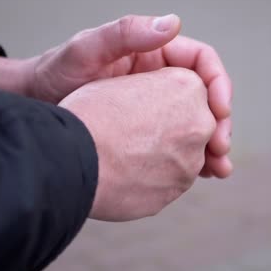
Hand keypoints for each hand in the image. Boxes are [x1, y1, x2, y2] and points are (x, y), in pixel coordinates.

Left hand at [0, 14, 232, 177]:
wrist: (32, 108)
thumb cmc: (54, 74)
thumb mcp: (86, 49)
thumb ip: (125, 33)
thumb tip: (173, 23)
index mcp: (154, 55)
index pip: (201, 62)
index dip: (217, 83)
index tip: (220, 108)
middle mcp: (159, 80)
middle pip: (204, 96)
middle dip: (219, 120)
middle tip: (221, 147)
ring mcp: (153, 109)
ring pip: (195, 122)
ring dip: (211, 145)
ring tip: (219, 169)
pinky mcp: (146, 133)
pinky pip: (177, 142)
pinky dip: (192, 157)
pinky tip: (201, 176)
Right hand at [59, 68, 216, 220]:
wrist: (71, 160)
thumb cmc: (89, 115)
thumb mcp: (126, 80)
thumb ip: (157, 87)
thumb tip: (161, 103)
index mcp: (187, 86)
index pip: (189, 89)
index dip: (164, 95)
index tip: (146, 105)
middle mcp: (200, 123)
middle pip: (193, 122)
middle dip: (172, 126)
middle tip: (136, 130)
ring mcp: (191, 161)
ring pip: (184, 154)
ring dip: (164, 153)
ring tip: (126, 152)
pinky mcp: (177, 189)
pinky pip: (170, 179)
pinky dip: (154, 176)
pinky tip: (127, 172)